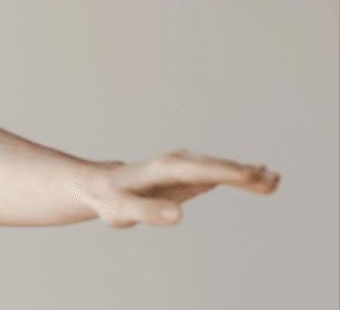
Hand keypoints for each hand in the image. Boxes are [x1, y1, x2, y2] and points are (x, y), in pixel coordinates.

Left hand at [83, 150, 280, 228]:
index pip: (199, 169)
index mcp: (163, 168)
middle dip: (244, 173)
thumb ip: (148, 213)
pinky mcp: (189, 174)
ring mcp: (184, 166)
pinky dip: (238, 177)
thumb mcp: (122, 212)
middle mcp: (176, 162)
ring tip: (274, 181)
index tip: (250, 173)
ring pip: (220, 169)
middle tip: (274, 180)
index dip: (224, 170)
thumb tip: (179, 215)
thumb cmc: (111, 200)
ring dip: (247, 175)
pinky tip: (256, 179)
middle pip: (215, 167)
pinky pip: (218, 175)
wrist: (102, 186)